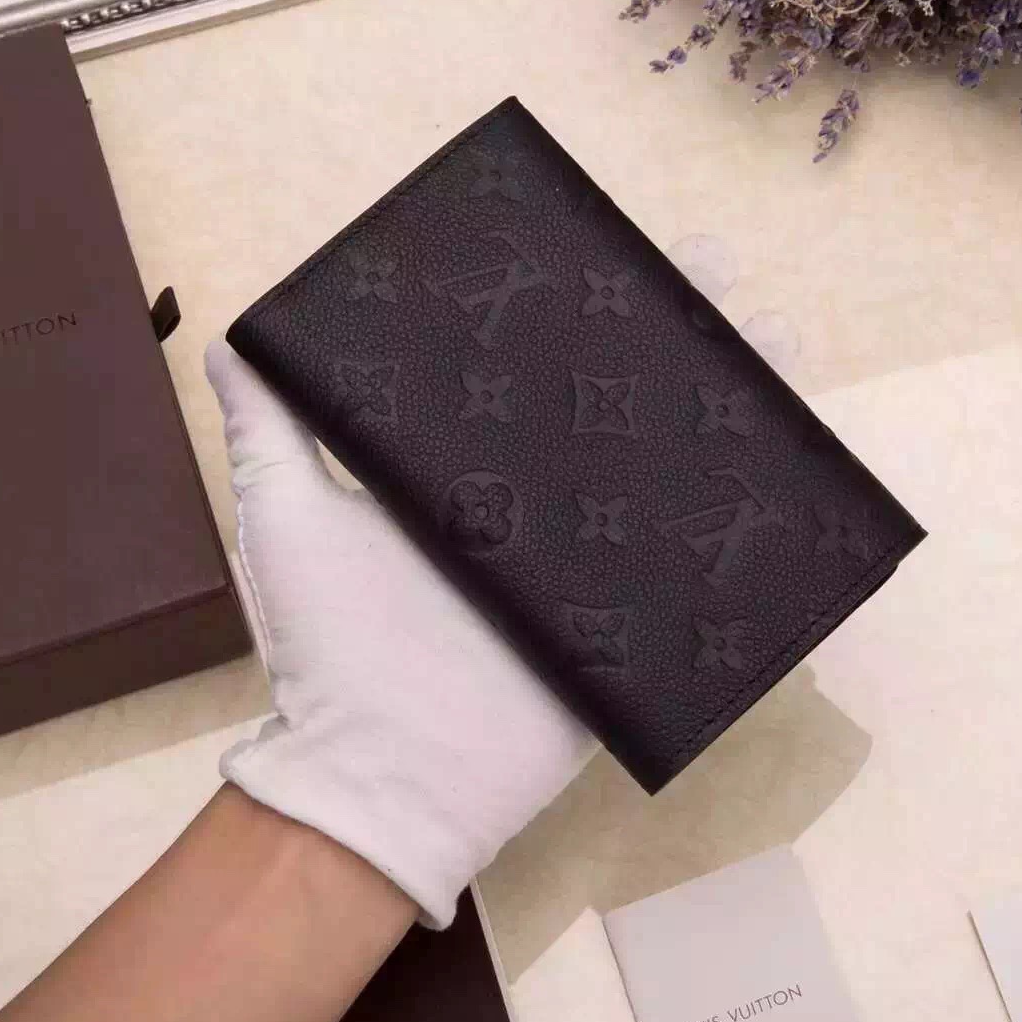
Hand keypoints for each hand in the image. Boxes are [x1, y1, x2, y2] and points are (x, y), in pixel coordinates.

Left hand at [206, 235, 779, 926]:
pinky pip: (694, 552)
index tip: (602, 245)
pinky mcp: (630, 613)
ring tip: (770, 339)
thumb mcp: (288, 518)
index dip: (571, 313)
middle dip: (670, 335)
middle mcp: (537, 502)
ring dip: (726, 402)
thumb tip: (232, 337)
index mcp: (470, 471)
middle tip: (714, 270)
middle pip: (615, 404)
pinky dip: (747, 506)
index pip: (531, 371)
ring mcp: (589, 556)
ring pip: (669, 465)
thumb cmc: (332, 645)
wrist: (389, 775)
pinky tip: (790, 448)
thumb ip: (270, 430)